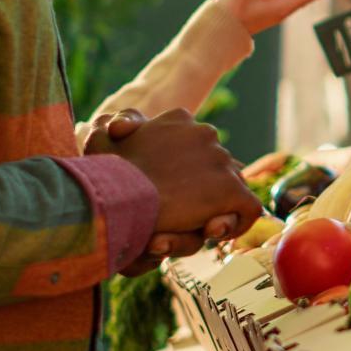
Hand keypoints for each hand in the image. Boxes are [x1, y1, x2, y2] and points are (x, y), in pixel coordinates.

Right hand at [109, 107, 261, 250]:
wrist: (115, 195)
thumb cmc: (102, 173)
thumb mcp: (103, 139)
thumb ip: (120, 126)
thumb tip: (123, 127)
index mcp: (179, 120)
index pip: (196, 147)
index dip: (185, 174)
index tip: (166, 191)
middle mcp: (205, 134)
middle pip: (213, 172)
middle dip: (198, 195)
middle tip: (173, 216)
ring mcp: (220, 162)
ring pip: (227, 192)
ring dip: (209, 213)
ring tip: (185, 226)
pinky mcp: (230, 189)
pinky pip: (249, 209)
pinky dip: (235, 224)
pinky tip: (210, 229)